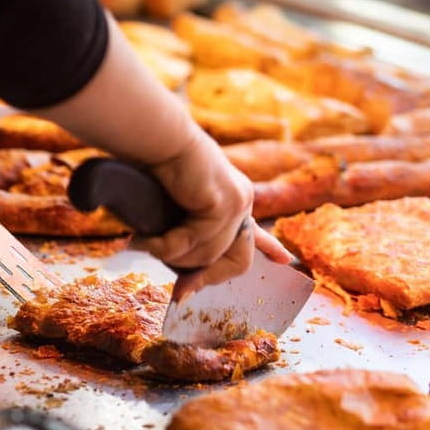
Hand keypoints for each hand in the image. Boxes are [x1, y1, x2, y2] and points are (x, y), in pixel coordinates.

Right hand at [134, 130, 292, 298]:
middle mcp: (242, 201)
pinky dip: (167, 246)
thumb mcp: (176, 208)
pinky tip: (144, 240)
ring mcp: (237, 203)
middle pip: (239, 261)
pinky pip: (195, 243)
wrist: (159, 139)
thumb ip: (182, 236)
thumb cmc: (159, 167)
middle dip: (206, 278)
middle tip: (179, 290)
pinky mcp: (224, 204)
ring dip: (172, 257)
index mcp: (235, 197)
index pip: (257, 231)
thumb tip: (176, 278)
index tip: (285, 260)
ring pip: (210, 255)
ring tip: (143, 245)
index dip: (270, 247)